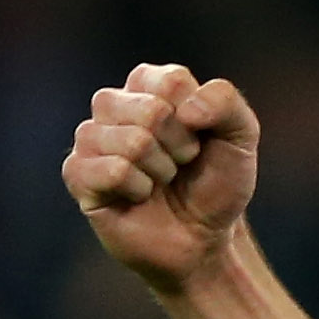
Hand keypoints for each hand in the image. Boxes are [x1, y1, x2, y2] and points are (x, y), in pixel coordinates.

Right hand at [61, 63, 258, 291]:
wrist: (204, 237)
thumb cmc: (218, 182)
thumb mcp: (241, 136)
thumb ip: (226, 102)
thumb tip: (186, 111)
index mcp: (149, 86)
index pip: (172, 81)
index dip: (198, 118)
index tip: (201, 138)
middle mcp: (113, 105)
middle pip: (152, 110)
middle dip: (181, 146)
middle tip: (181, 164)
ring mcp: (90, 138)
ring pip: (133, 141)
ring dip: (162, 170)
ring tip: (161, 180)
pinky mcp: (77, 173)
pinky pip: (113, 170)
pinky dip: (140, 189)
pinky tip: (139, 195)